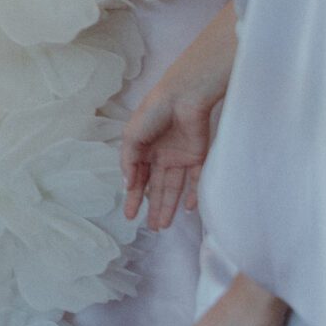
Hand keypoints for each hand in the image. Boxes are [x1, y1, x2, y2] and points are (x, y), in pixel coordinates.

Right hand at [121, 6, 233, 229]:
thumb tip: (128, 184)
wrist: (183, 97)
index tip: (129, 215)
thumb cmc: (153, 111)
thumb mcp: (132, 136)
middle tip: (151, 228)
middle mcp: (161, 155)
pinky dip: (193, 194)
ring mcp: (180, 156)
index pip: (137, 178)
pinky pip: (196, 179)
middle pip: (156, 186)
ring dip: (169, 206)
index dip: (133, 197)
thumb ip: (129, 161)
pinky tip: (189, 209)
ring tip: (163, 225)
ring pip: (174, 187)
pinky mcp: (198, 156)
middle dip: (153, 207)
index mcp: (143, 149)